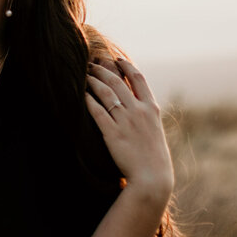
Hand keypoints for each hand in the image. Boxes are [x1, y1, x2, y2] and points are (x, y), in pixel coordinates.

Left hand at [86, 60, 174, 196]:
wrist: (152, 177)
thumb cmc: (153, 157)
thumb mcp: (155, 130)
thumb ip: (146, 116)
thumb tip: (136, 105)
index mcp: (151, 108)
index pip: (138, 78)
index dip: (126, 66)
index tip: (117, 59)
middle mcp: (139, 111)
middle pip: (117, 81)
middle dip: (102, 70)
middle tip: (92, 65)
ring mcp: (126, 121)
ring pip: (106, 92)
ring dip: (93, 81)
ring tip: (84, 75)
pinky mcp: (112, 133)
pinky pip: (97, 111)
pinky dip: (88, 100)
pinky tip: (81, 94)